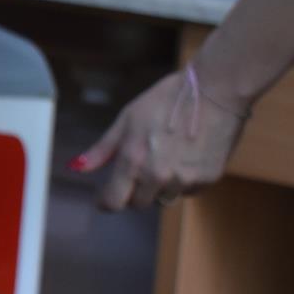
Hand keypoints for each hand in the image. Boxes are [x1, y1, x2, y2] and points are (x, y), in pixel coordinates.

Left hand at [71, 67, 250, 209]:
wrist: (216, 89)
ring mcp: (185, 180)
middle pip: (138, 204)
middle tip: (141, 166)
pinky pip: (188, 191)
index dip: (107, 201)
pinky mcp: (208, 179)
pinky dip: (184, 181)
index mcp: (133, 162)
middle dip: (134, 191)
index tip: (106, 195)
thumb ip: (102, 150)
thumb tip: (77, 168)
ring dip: (160, 187)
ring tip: (167, 156)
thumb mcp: (127, 119)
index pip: (113, 203)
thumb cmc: (167, 99)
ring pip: (164, 198)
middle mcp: (158, 176)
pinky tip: (187, 156)